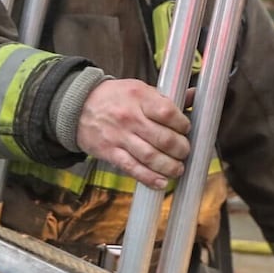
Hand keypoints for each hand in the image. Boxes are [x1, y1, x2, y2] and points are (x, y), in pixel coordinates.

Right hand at [75, 79, 190, 188]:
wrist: (78, 106)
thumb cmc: (115, 97)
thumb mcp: (139, 89)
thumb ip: (166, 97)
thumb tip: (195, 95)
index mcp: (139, 97)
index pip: (167, 113)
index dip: (182, 124)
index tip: (187, 129)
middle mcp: (130, 117)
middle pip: (162, 138)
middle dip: (180, 149)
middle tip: (185, 151)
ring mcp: (119, 136)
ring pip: (150, 156)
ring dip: (169, 166)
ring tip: (178, 169)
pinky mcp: (110, 153)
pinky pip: (133, 168)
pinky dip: (149, 178)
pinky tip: (161, 182)